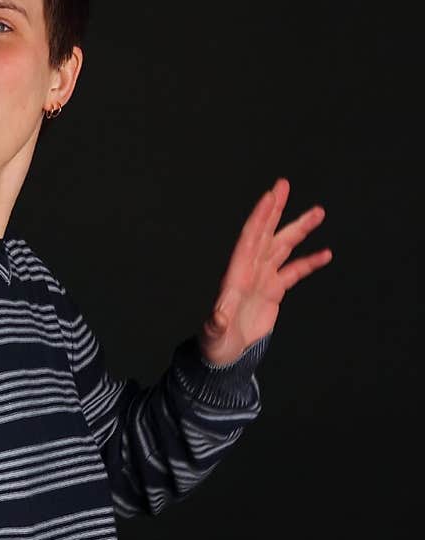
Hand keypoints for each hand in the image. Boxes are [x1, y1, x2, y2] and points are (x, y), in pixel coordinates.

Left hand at [198, 177, 332, 365]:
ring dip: (299, 229)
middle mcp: (249, 271)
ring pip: (282, 247)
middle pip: (264, 234)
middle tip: (283, 184)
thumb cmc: (215, 344)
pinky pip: (294, 271)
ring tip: (318, 212)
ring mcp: (262, 279)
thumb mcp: (214, 334)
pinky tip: (325, 253)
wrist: (224, 354)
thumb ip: (217, 323)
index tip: (270, 197)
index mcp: (236, 276)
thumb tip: (218, 317)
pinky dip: (309, 262)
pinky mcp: (273, 291)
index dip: (260, 218)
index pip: (249, 240)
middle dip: (275, 210)